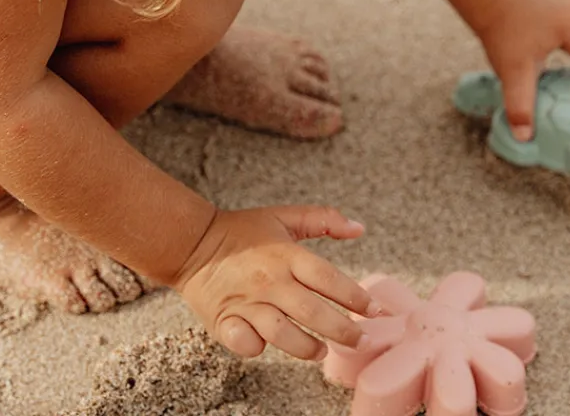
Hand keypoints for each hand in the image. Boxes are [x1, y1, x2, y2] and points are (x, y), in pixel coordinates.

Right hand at [176, 206, 377, 360]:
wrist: (193, 243)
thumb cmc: (243, 231)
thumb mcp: (284, 217)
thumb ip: (323, 220)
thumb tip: (359, 228)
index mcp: (286, 254)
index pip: (329, 279)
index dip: (356, 297)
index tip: (376, 310)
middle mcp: (270, 280)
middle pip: (313, 312)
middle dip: (343, 330)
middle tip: (361, 340)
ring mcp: (247, 303)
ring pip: (284, 334)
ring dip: (308, 347)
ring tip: (322, 351)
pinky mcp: (225, 321)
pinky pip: (246, 343)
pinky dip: (258, 348)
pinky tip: (269, 346)